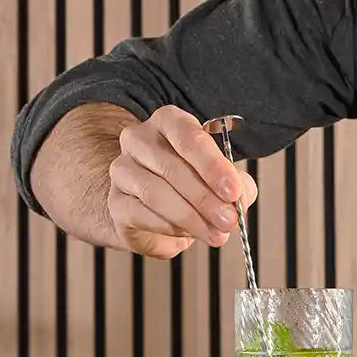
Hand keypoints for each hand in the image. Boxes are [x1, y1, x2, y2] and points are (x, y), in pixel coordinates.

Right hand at [106, 105, 258, 258]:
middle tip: (229, 220)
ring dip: (190, 218)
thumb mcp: (221, 179)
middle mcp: (140, 140)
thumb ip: (236, 185)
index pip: (188, 137)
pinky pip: (141, 215)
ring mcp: (122, 170)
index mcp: (169, 122)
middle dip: (205, 198)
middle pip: (172, 167)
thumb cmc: (189, 184)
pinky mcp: (116, 202)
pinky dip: (169, 228)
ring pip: (155, 193)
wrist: (151, 208)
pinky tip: (187, 234)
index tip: (232, 192)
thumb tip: (240, 198)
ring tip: (214, 233)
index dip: (213, 166)